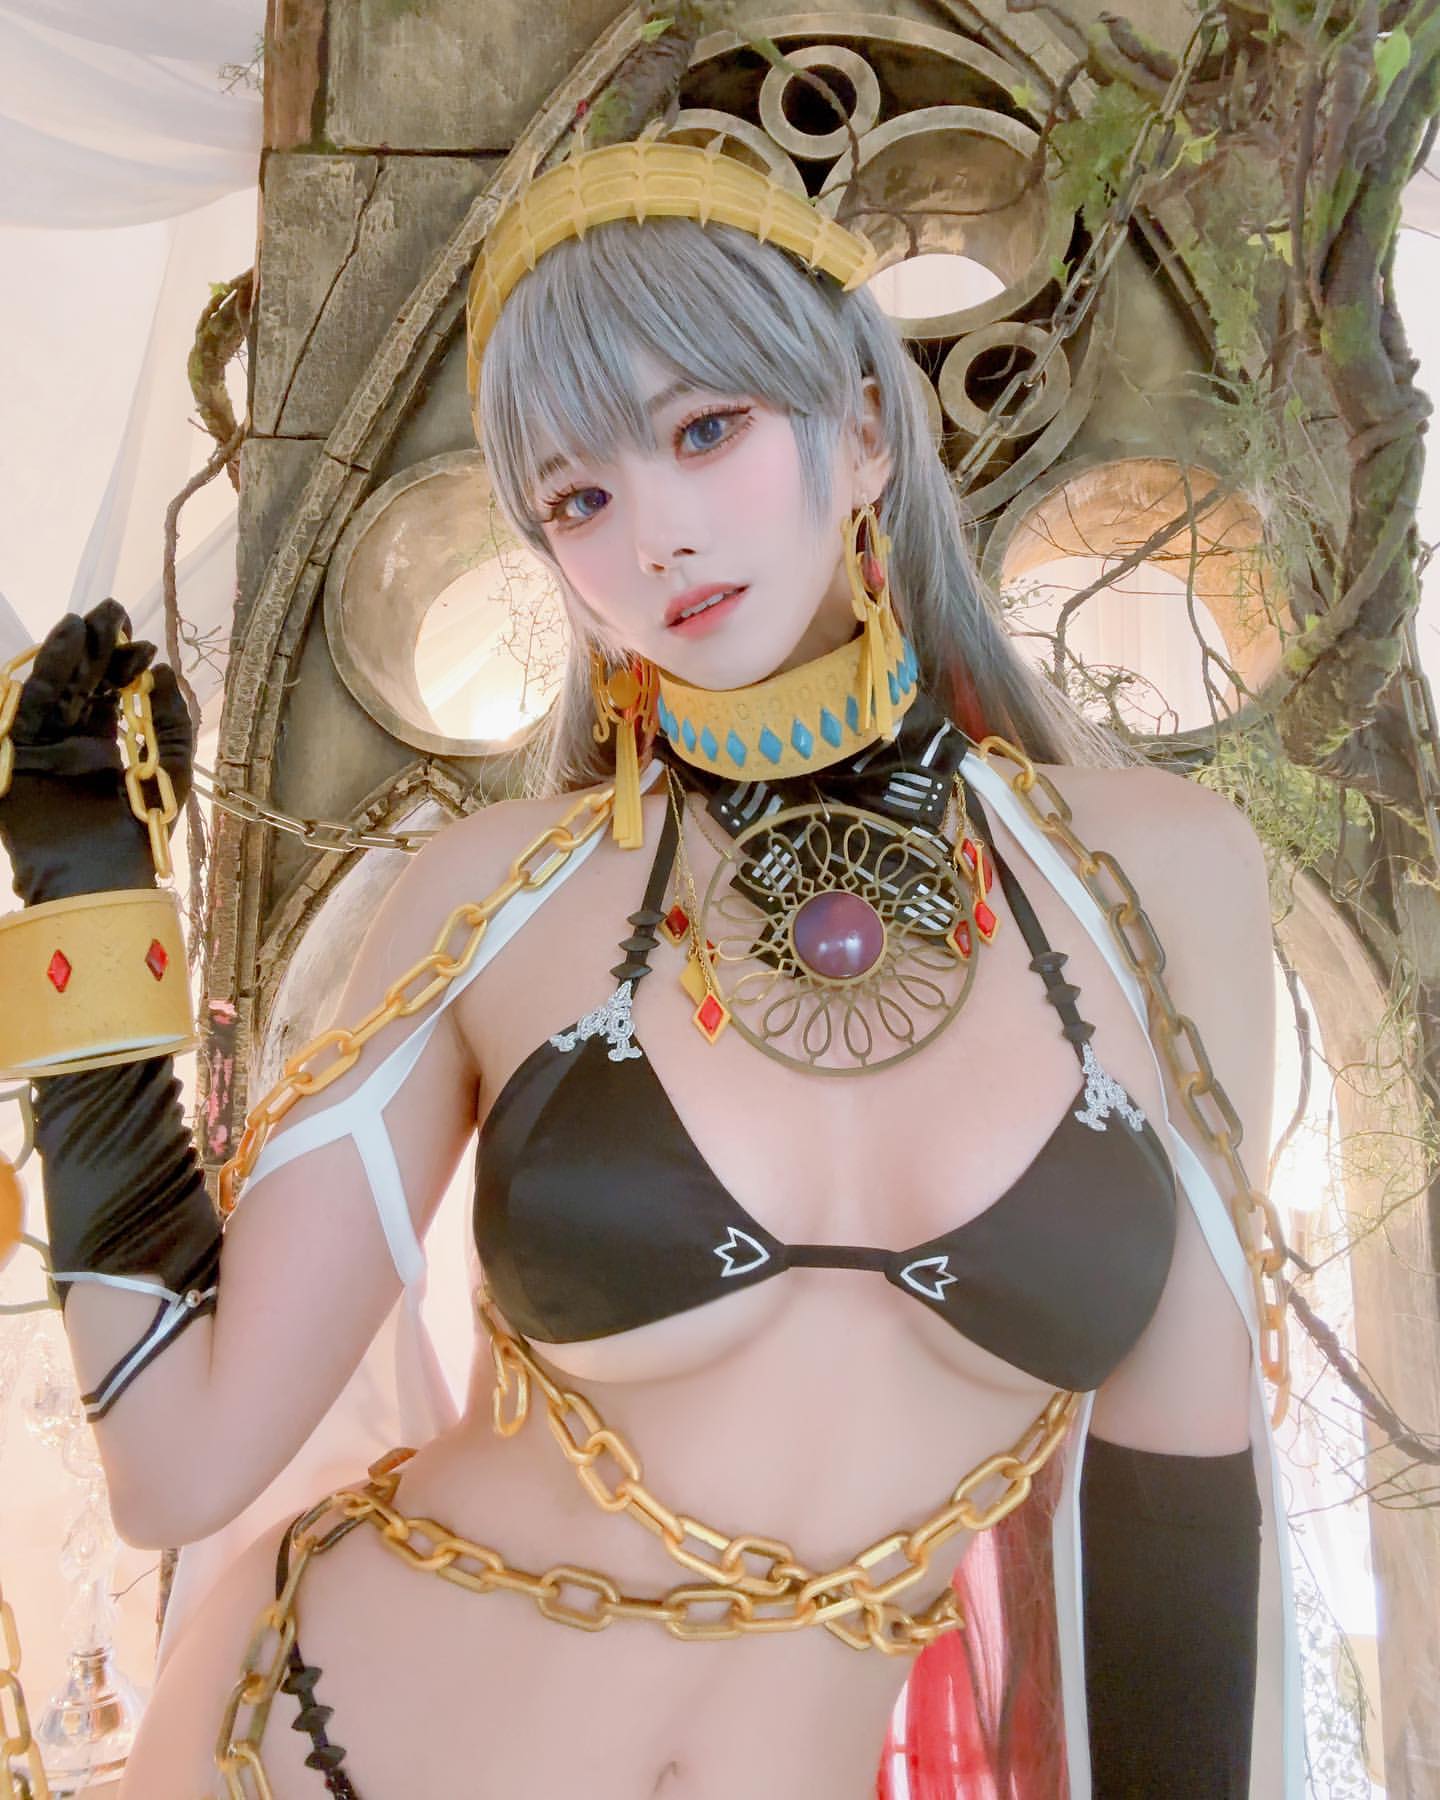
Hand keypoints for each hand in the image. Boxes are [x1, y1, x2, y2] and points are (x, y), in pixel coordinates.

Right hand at [0, 600, 193, 904]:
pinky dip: (42, 677)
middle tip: (109, 610)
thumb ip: (170, 721)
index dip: (121, 664)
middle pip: (79, 684)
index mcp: (104, 744)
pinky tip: (61, 648)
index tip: (139, 638)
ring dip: (67, 653)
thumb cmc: (141, 830)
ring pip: (53, 690)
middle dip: (94, 647)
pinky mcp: (15, 756)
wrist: (101, 873)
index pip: (109, 692)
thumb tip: (164, 671)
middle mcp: (69, 740)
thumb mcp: (171, 768)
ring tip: (83, 621)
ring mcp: (40, 746)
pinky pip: (25, 710)